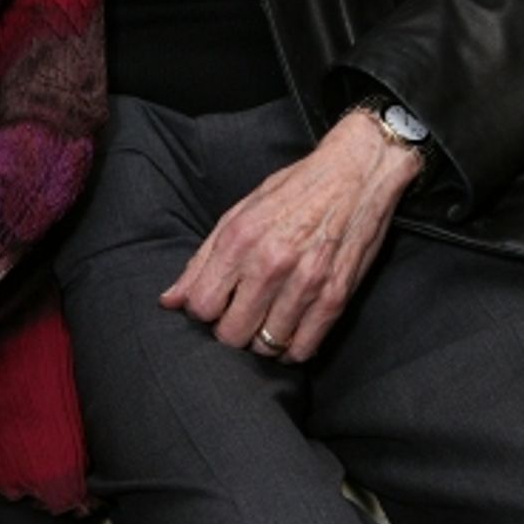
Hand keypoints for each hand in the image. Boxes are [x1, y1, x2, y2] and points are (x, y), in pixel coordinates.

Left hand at [159, 110, 420, 361]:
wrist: (355, 174)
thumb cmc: (293, 191)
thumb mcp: (240, 213)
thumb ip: (202, 260)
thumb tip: (168, 301)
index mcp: (239, 238)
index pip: (201, 306)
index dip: (202, 311)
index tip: (214, 303)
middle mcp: (270, 263)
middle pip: (231, 334)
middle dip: (230, 330)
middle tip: (240, 316)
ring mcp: (305, 282)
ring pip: (266, 346)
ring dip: (262, 341)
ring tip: (266, 322)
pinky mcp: (335, 297)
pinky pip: (304, 349)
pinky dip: (292, 350)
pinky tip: (290, 333)